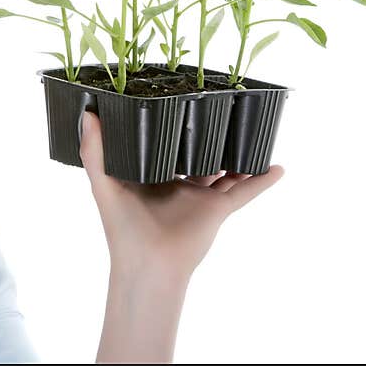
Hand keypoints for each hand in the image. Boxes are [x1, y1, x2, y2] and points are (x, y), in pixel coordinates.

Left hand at [79, 110, 284, 278]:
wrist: (148, 263)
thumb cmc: (122, 228)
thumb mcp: (103, 183)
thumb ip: (94, 151)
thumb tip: (87, 114)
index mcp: (151, 177)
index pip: (162, 146)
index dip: (168, 128)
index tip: (176, 103)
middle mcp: (177, 185)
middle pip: (196, 155)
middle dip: (207, 137)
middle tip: (218, 109)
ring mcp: (200, 196)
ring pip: (225, 170)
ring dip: (238, 154)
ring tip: (252, 131)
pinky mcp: (217, 209)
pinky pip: (245, 192)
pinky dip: (262, 181)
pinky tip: (278, 167)